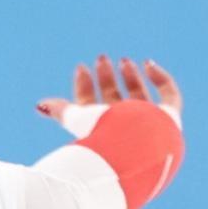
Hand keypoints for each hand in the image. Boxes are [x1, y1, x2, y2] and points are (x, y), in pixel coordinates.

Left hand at [35, 54, 181, 124]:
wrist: (140, 150)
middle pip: (113, 100)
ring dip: (129, 76)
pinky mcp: (169, 117)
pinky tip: (148, 64)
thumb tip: (38, 105)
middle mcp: (123, 130)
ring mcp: (146, 123)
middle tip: (102, 59)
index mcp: (101, 134)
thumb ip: (61, 111)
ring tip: (122, 61)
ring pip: (137, 96)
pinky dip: (160, 78)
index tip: (81, 67)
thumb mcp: (79, 120)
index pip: (90, 107)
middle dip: (107, 78)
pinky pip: (168, 95)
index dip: (84, 87)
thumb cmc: (106, 137)